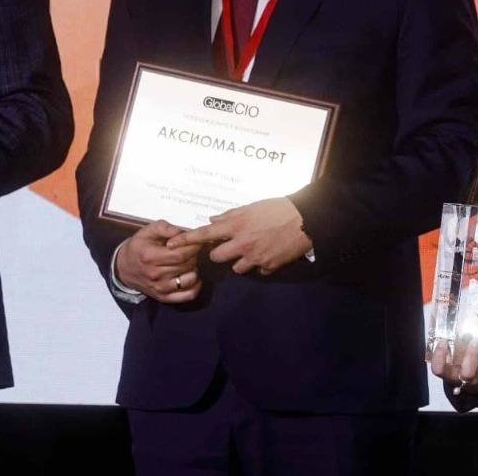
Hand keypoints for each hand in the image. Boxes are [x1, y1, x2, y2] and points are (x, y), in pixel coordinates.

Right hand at [114, 220, 202, 303]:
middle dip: (194, 255)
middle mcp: (155, 275)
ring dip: (194, 269)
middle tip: (193, 249)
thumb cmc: (139, 247)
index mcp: (151, 257)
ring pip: (189, 279)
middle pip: (186, 265)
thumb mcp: (148, 231)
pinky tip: (191, 276)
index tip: (196, 241)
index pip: (180, 254)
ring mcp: (160, 288)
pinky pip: (187, 295)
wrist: (124, 268)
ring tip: (189, 262)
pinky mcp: (164, 297)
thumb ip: (165, 228)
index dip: (193, 247)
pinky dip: (195, 286)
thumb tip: (182, 233)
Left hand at [169, 197, 310, 274]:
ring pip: (236, 268)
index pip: (205, 234)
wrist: (306, 220)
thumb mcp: (252, 207)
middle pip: (217, 257)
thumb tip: (213, 220)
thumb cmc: (279, 208)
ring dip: (241, 261)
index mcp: (237, 226)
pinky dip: (261, 265)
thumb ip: (231, 215)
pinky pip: (258, 270)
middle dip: (221, 253)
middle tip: (231, 246)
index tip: (171, 246)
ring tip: (254, 250)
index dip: (186, 240)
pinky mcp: (268, 266)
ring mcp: (254, 257)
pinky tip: (269, 254)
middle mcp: (242, 243)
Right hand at [429, 332, 477, 395]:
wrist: (476, 383)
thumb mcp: (452, 359)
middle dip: (472, 355)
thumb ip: (452, 347)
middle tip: (475, 339)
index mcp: (450, 374)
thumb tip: (458, 330)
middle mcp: (464, 379)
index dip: (439, 357)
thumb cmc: (460, 366)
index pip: (439, 370)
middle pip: (467, 373)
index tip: (443, 341)